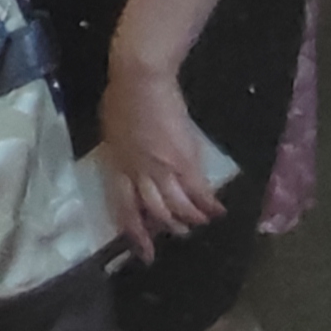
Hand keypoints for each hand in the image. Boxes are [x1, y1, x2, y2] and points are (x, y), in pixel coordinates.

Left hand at [97, 58, 225, 257]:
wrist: (139, 79)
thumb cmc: (121, 97)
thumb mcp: (112, 130)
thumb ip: (121, 150)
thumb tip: (127, 161)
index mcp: (118, 165)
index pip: (123, 207)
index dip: (134, 232)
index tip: (144, 251)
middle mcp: (138, 173)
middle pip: (153, 211)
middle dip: (167, 228)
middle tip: (178, 234)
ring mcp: (161, 169)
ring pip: (177, 207)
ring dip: (189, 219)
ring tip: (198, 223)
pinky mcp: (184, 161)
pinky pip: (199, 192)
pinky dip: (209, 205)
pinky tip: (219, 211)